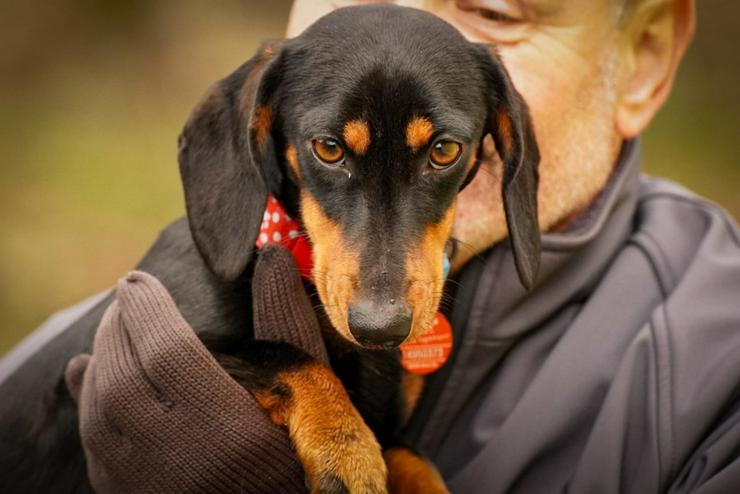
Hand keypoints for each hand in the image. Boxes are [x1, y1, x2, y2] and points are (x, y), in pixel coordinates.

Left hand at [65, 264, 310, 492]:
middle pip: (122, 378)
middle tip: (127, 296)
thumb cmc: (307, 455)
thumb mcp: (311, 391)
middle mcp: (178, 462)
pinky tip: (89, 373)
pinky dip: (88, 401)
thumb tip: (274, 258)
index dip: (146, 309)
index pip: (167, 353)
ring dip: (101, 360)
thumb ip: (289, 327)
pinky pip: (93, 447)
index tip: (138, 279)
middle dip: (117, 328)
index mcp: (227, 431)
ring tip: (114, 328)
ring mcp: (146, 487)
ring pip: (98, 412)